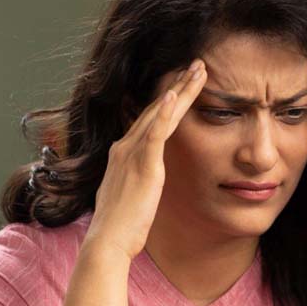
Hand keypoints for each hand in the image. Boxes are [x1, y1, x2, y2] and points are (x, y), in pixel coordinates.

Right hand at [83, 59, 207, 259]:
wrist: (108, 241)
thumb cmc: (120, 226)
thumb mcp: (129, 194)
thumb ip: (137, 179)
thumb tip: (144, 178)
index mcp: (123, 153)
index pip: (149, 118)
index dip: (167, 99)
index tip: (184, 83)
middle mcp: (125, 147)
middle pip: (156, 108)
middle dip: (178, 84)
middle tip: (197, 64)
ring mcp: (132, 153)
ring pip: (160, 113)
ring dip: (181, 89)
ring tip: (198, 70)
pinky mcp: (143, 165)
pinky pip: (155, 133)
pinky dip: (164, 112)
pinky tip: (175, 94)